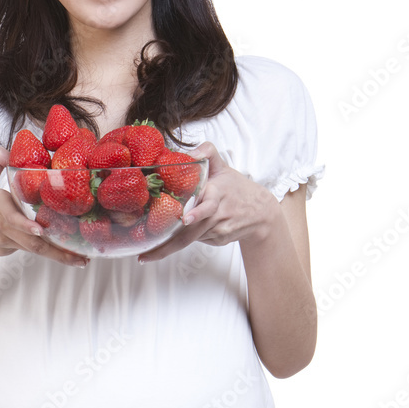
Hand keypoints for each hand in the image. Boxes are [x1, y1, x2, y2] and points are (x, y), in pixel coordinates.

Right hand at [0, 147, 88, 266]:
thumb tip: (9, 147)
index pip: (13, 218)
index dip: (26, 225)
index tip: (40, 230)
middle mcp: (3, 227)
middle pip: (32, 242)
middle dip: (58, 252)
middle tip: (81, 258)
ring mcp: (5, 242)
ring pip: (34, 250)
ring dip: (58, 256)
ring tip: (81, 261)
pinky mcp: (5, 251)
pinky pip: (26, 247)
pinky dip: (43, 248)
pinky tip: (63, 252)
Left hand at [138, 141, 277, 261]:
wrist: (262, 213)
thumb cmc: (237, 188)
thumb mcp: (223, 167)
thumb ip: (207, 152)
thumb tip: (190, 153)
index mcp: (218, 194)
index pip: (208, 205)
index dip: (197, 213)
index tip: (186, 219)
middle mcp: (218, 215)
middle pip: (191, 233)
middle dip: (167, 246)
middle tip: (146, 255)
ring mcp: (218, 231)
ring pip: (190, 238)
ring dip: (169, 245)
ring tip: (148, 255)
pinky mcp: (218, 240)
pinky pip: (198, 239)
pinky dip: (189, 234)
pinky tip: (187, 229)